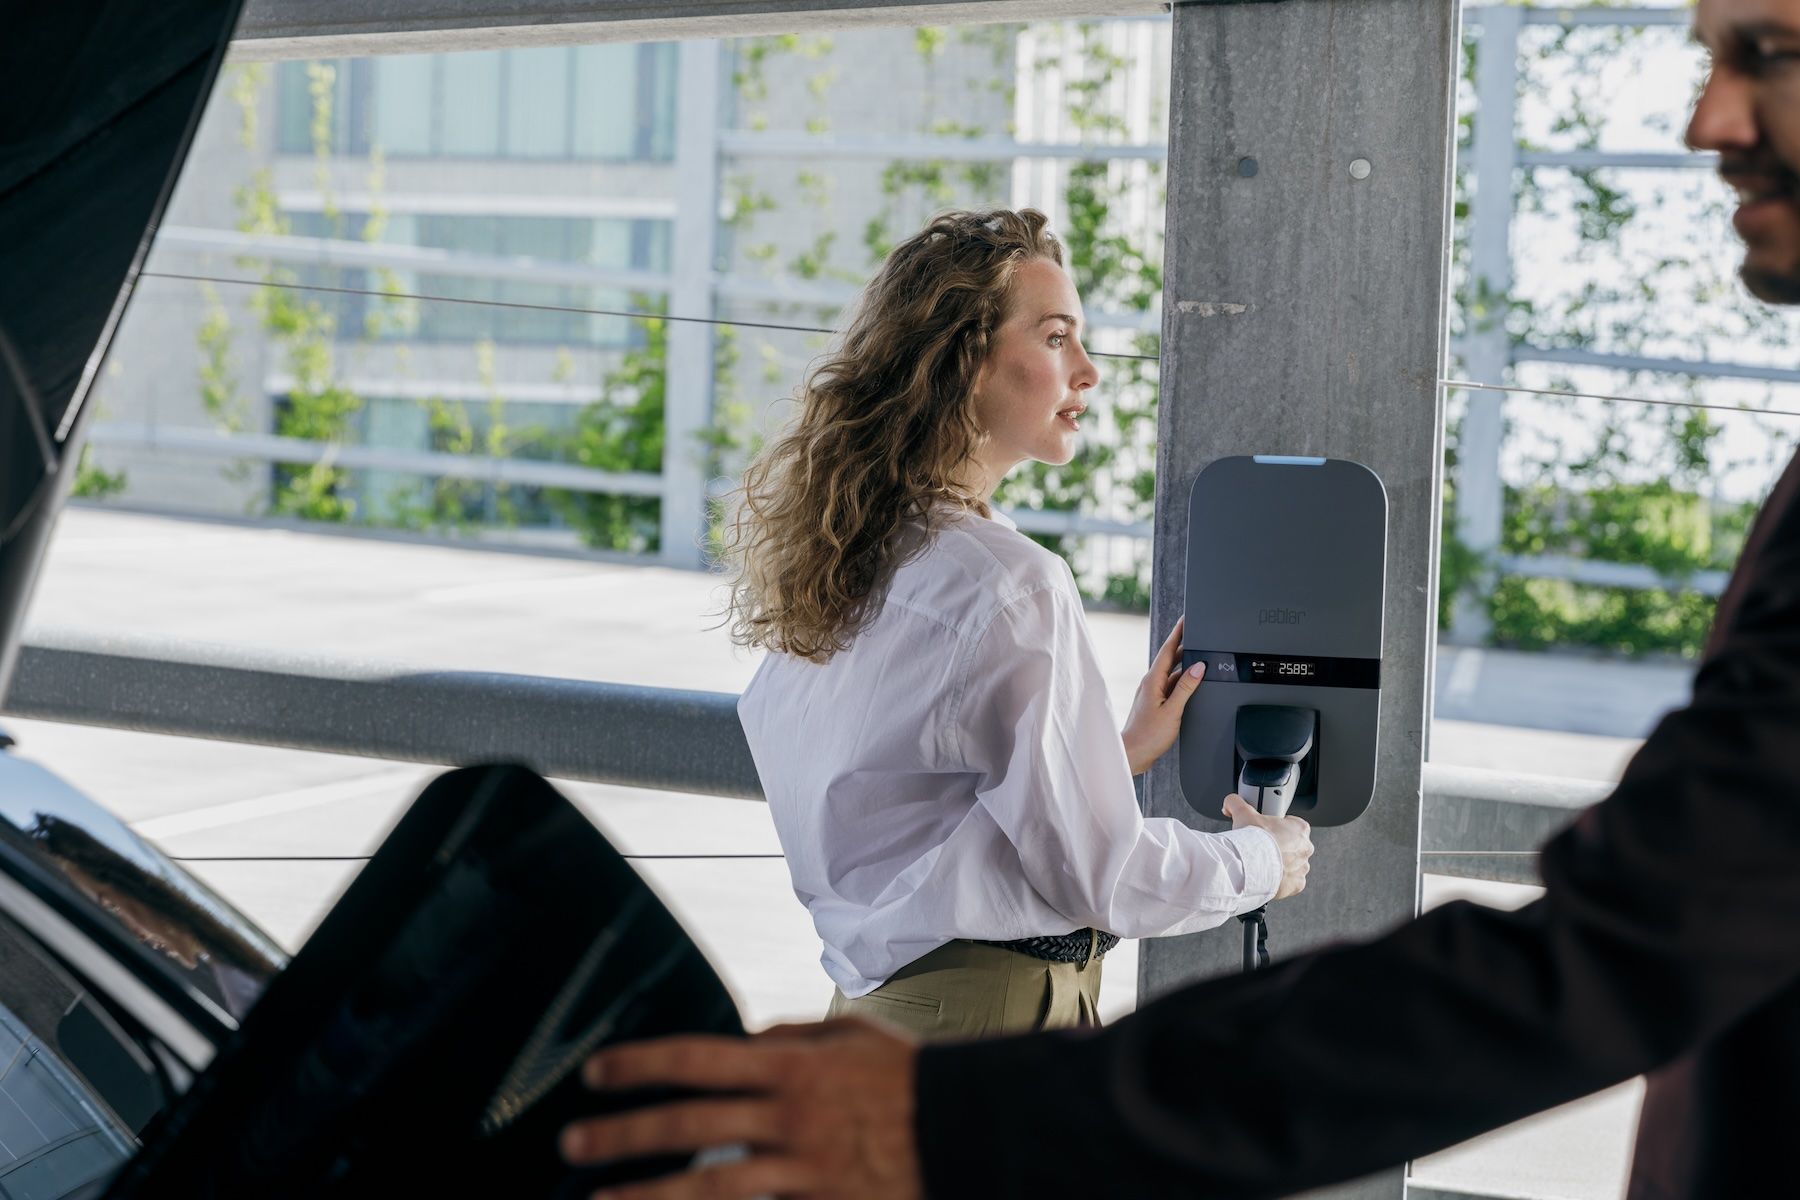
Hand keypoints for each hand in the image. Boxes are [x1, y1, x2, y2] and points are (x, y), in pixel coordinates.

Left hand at [560, 1018, 922, 1199]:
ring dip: (649, 1194)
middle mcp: (789, 1116)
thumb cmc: (907, 1078)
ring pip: (711, 1186)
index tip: (595, 1073)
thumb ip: (790, 1036)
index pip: (698, 1058)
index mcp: (792, 1065)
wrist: (969, 1129)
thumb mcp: (850, 1036)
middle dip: (624, 1132)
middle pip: (690, 1122)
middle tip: (573, 1141)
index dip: (641, 1064)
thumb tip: (741, 1041)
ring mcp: (803, 1168)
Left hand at [1121, 616, 1206, 774]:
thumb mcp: (1172, 710)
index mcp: (1153, 680)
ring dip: (1185, 664)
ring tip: (1200, 656)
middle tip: (1197, 634)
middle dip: (1184, 645)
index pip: (1168, 650)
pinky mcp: (1155, 703)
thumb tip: (1198, 667)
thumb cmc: (1148, 736)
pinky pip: (1171, 686)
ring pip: (1172, 673)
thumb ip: (1186, 688)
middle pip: (1171, 659)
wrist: (1133, 754)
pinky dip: (1183, 681)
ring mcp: (1152, 693)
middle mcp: (1151, 683)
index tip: (1185, 619)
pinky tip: (1191, 684)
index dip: (1178, 633)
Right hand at [1223, 792, 1312, 899]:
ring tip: (1262, 863)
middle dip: (1281, 847)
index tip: (1267, 830)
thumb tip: (1230, 802)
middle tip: (1262, 847)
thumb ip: (1236, 803)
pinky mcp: (1296, 885)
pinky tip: (1267, 876)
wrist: (1249, 868)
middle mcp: (1305, 848)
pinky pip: (1290, 881)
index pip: (1293, 824)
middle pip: (1294, 845)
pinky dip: (1280, 880)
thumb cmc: (1252, 841)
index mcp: (1299, 828)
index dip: (1278, 827)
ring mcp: (1302, 868)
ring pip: (1293, 865)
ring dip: (1281, 864)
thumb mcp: (1242, 813)